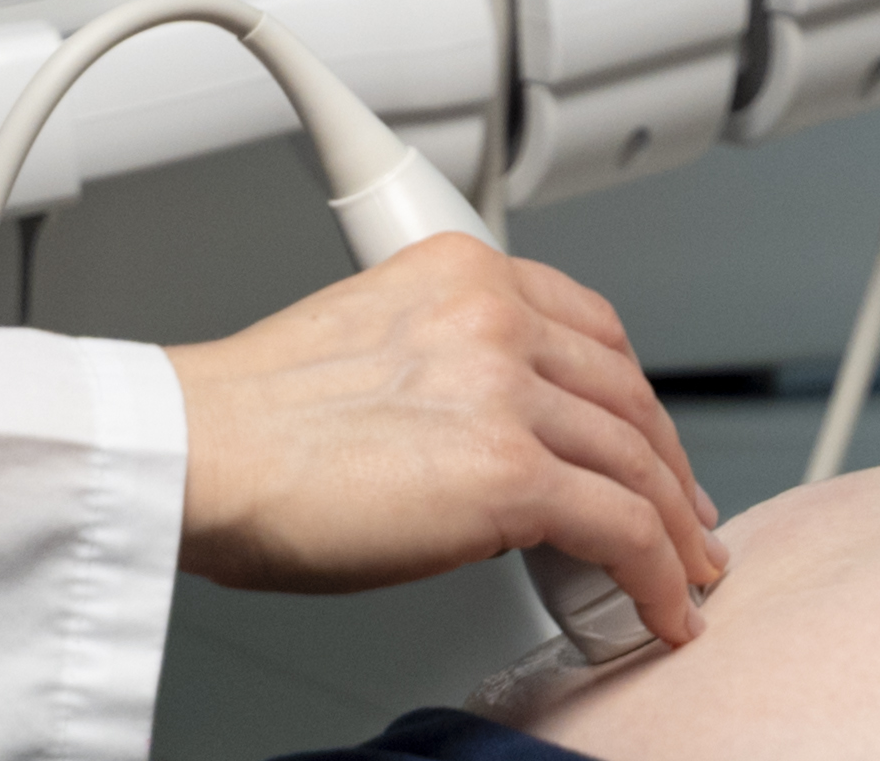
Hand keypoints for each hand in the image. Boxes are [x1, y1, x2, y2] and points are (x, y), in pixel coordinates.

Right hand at [163, 231, 728, 640]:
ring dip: (673, 526)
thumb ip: (444, 370)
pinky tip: (662, 605)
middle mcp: (496, 316)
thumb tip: (487, 447)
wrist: (196, 452)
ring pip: (636, 462)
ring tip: (684, 571)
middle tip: (682, 513)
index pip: (590, 326)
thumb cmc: (248, 422)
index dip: (633, 393)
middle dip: (666, 463)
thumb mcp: (367, 351)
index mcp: (462, 274)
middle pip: (626, 393)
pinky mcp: (512, 475)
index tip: (645, 435)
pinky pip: (622, 528)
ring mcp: (510, 391)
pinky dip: (656, 575)